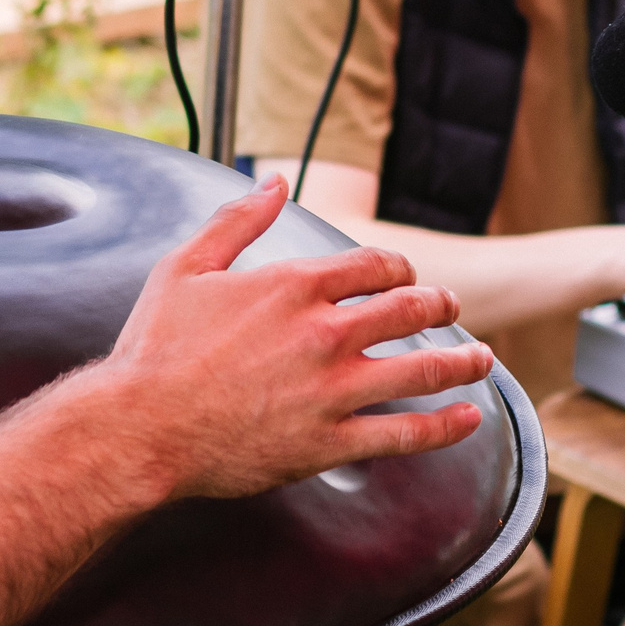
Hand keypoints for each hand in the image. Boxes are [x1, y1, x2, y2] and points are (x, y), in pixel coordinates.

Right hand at [90, 176, 493, 501]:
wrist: (142, 426)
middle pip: (408, 310)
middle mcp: (324, 333)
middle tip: (453, 308)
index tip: (406, 275)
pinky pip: (403, 434)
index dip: (398, 268)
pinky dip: (444, 427)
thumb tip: (272, 183)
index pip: (372, 266)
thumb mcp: (186, 266)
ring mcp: (332, 390)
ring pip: (421, 369)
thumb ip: (236, 221)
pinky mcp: (329, 442)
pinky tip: (468, 419)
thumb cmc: (156, 348)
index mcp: (293, 286)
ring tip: (482, 358)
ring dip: (462, 362)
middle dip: (439, 304)